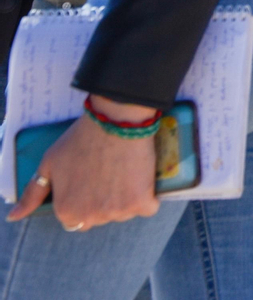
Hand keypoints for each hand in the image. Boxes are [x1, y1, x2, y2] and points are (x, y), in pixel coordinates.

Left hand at [7, 97, 159, 229]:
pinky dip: (147, 197)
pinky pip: (148, 208)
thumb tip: (13, 217)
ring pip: (124, 214)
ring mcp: (117, 211)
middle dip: (103, 203)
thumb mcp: (49, 164)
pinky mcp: (141, 202)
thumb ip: (32, 194)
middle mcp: (90, 217)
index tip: (90, 184)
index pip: (75, 221)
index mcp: (66, 211)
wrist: (115, 122)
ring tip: (123, 173)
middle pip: (100, 218)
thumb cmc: (80, 141)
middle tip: (107, 176)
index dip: (83, 201)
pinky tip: (141, 179)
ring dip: (126, 200)